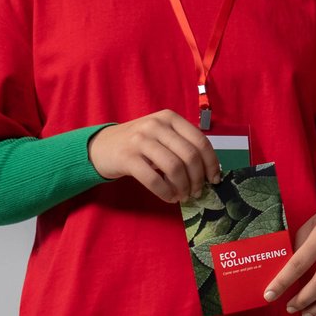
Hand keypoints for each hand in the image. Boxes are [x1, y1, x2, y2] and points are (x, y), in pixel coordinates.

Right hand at [87, 110, 218, 202]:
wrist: (101, 146)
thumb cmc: (138, 143)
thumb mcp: (162, 135)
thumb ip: (182, 145)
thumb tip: (209, 171)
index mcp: (170, 118)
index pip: (200, 141)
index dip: (211, 163)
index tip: (214, 179)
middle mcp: (156, 125)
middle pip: (189, 156)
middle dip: (197, 179)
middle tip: (197, 192)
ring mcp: (140, 140)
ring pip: (174, 168)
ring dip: (183, 187)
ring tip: (183, 196)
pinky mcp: (127, 158)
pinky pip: (154, 180)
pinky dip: (166, 192)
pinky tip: (170, 198)